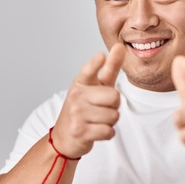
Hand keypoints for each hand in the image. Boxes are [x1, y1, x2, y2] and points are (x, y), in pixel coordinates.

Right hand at [51, 43, 125, 157]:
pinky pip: (109, 131)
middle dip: (115, 105)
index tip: (100, 56)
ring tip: (97, 120)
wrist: (64, 137)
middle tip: (102, 108)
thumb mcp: (95, 86)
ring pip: (114, 116)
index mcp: (80, 83)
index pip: (88, 71)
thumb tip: (120, 46)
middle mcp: (77, 96)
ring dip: (110, 121)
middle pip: (114, 97)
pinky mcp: (80, 131)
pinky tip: (96, 131)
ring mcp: (77, 114)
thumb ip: (109, 68)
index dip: (95, 64)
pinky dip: (107, 133)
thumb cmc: (84, 108)